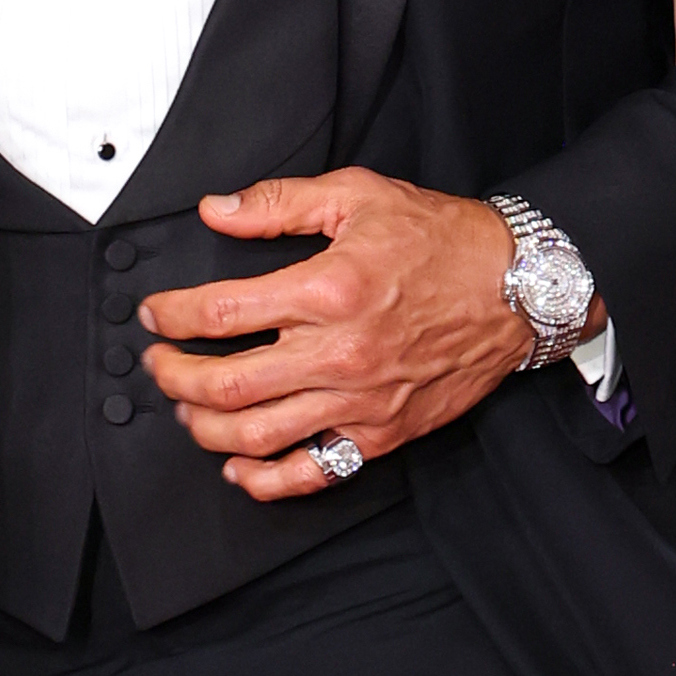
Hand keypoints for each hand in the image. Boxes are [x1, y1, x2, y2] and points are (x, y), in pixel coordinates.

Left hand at [135, 170, 538, 500]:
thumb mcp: (361, 196)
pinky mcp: (381, 433)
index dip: (171, 317)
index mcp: (327, 290)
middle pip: (223, 385)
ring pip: (255, 436)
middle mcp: (338, 353)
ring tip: (187, 410)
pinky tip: (238, 466)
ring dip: (203, 429)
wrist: (520, 289)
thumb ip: (281, 203)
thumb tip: (217, 211)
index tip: (156, 316)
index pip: (219, 314)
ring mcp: (359, 401)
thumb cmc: (443, 241)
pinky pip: (312, 472)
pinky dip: (265, 479)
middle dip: (172, 377)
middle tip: (158, 364)